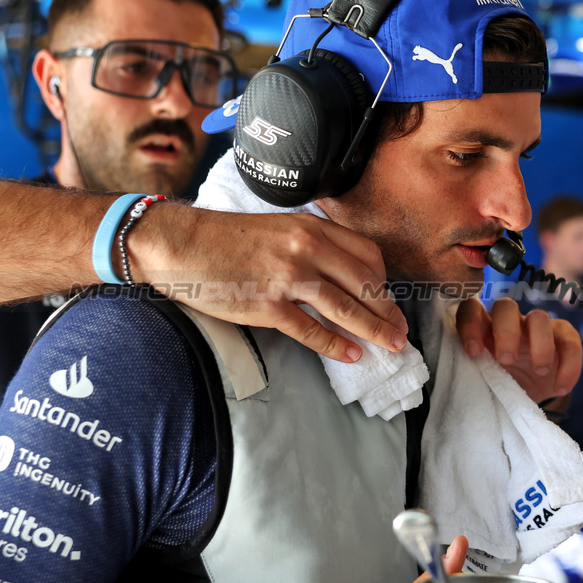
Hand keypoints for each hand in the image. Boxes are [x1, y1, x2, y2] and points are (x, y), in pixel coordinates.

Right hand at [130, 204, 408, 363]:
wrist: (180, 243)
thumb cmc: (225, 237)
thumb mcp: (279, 227)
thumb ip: (312, 243)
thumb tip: (340, 271)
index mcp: (312, 228)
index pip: (368, 255)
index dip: (384, 281)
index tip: (389, 299)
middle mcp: (307, 249)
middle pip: (365, 284)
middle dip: (388, 311)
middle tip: (402, 331)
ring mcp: (288, 277)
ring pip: (346, 308)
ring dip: (374, 329)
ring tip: (391, 345)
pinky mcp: (268, 305)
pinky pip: (311, 329)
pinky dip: (335, 345)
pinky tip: (351, 354)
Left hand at [455, 298, 581, 402]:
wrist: (528, 399)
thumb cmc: (500, 387)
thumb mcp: (485, 382)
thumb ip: (476, 373)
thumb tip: (464, 382)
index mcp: (484, 329)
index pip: (471, 310)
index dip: (470, 325)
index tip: (473, 352)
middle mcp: (510, 322)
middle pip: (505, 306)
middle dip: (506, 331)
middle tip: (506, 360)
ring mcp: (538, 328)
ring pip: (539, 317)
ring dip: (540, 344)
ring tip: (539, 371)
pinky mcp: (564, 338)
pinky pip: (570, 342)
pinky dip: (568, 366)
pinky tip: (560, 388)